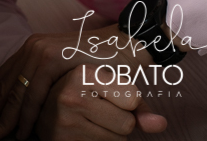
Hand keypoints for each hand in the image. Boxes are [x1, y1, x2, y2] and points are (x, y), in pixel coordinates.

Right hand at [0, 25, 166, 140]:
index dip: (25, 119)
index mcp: (56, 56)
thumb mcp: (126, 84)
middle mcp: (38, 48)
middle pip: (14, 86)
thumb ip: (137, 107)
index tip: (21, 138)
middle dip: (1, 115)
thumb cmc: (121, 63)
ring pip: (6, 78)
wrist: (123, 39)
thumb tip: (159, 125)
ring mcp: (32, 45)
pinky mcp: (31, 46)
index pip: (32, 93)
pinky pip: (8, 70)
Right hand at [36, 67, 167, 140]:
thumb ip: (138, 105)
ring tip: (90, 120)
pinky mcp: (60, 139)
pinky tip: (83, 131)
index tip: (111, 93)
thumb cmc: (85, 88)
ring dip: (110, 135)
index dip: (127, 100)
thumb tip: (160, 125)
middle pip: (127, 124)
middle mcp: (71, 94)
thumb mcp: (111, 85)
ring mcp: (64, 119)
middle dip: (120, 121)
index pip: (132, 98)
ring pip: (116, 140)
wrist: (47, 98)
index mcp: (83, 73)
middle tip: (99, 109)